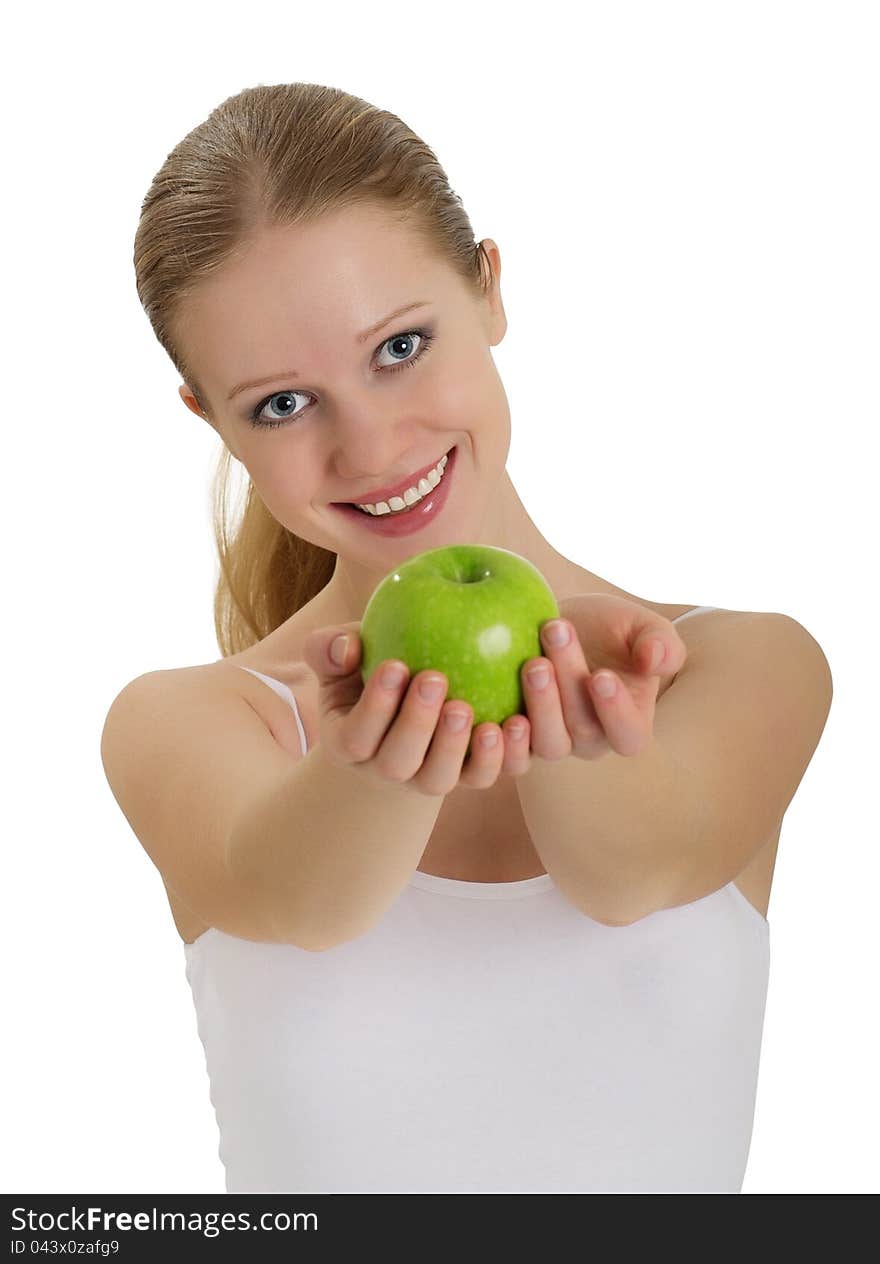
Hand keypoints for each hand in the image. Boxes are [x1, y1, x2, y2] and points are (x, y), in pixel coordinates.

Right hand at [302, 623, 522, 795]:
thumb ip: (331, 648)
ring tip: (469, 707)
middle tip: (435, 678)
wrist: (408, 702)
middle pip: (397, 764)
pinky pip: (484, 775)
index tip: (396, 665)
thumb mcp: (342, 658)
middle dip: (416, 724)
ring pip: (439, 779)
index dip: (374, 706)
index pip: (356, 735)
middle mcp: (388, 770)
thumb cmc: (371, 667)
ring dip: (455, 746)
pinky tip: (516, 721)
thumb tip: (347, 647)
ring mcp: (429, 777)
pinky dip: (502, 755)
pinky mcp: (469, 775)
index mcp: (351, 743)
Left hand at [510, 593, 688, 764]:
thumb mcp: (641, 625)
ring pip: (548, 743)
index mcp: (629, 722)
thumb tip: (654, 659)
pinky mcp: (516, 738)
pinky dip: (498, 737)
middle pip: (582, 730)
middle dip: (568, 685)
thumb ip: (661, 642)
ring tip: (532, 663)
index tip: (600, 675)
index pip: (629, 735)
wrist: (557, 625)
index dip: (615, 713)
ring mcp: (552, 741)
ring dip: (539, 705)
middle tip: (555, 634)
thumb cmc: (607, 627)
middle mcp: (591, 740)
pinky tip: (490, 700)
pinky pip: (508, 754)